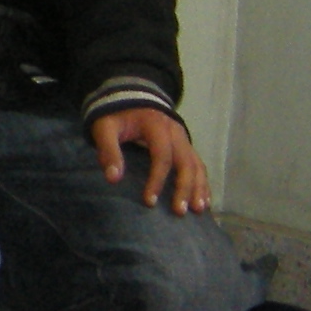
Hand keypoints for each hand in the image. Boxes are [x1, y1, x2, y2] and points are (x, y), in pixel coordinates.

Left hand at [91, 104, 212, 212]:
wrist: (131, 98)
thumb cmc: (117, 116)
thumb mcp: (105, 128)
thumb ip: (108, 151)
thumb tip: (113, 179)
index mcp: (157, 126)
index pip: (162, 155)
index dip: (157, 179)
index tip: (149, 202)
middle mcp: (176, 132)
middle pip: (186, 162)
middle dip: (185, 188)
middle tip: (179, 212)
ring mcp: (183, 139)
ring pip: (197, 164)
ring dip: (199, 187)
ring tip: (198, 210)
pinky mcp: (185, 146)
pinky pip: (199, 165)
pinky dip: (203, 183)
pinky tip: (204, 201)